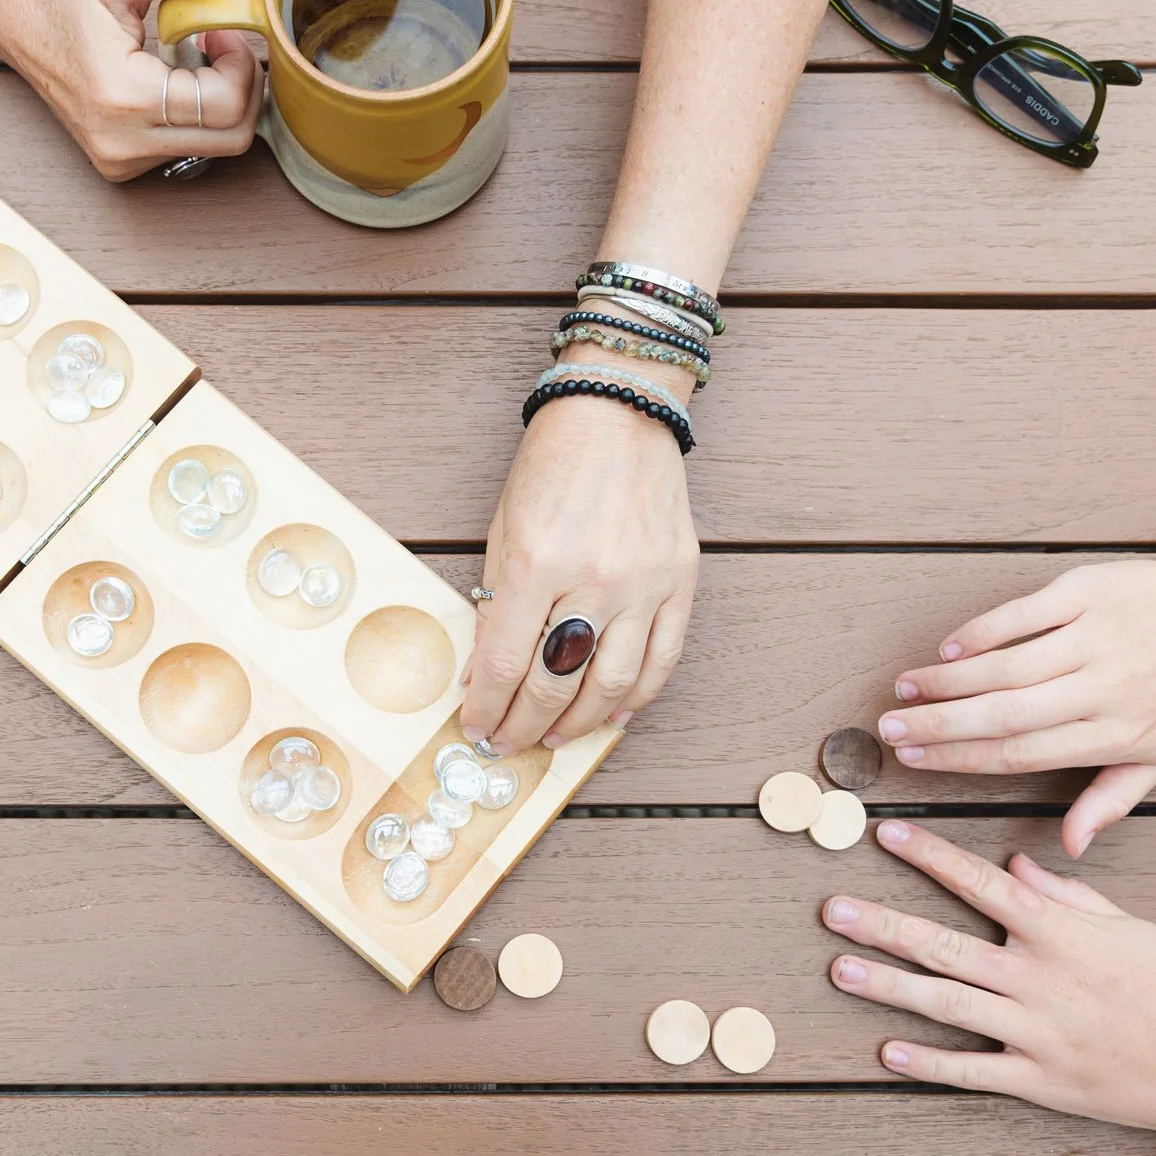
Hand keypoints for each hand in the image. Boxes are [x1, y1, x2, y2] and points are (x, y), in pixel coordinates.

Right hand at [0, 0, 261, 181]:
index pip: (225, 105)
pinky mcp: (122, 165)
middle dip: (240, 84)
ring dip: (221, 100)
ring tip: (190, 57)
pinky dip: (198, 116)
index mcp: (123, 96)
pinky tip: (172, 80)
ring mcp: (122, 160)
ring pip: (217, 146)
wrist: (15, 21)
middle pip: (231, 135)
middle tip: (216, 43)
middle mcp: (123, 141)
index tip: (220, 29)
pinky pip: (190, 149)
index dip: (240, 63)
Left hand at [460, 388, 697, 753]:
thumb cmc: (552, 464)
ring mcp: (645, 582)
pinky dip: (638, 697)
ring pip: (613, 683)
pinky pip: (663, 658)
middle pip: (556, 682)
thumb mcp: (504, 529)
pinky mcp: (680, 580)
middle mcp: (595, 577)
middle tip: (507, 742)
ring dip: (578, 723)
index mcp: (538, 560)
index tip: (475, 725)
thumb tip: (482, 673)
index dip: (486, 705)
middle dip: (524, 724)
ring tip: (553, 737)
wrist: (619, 412)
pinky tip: (614, 715)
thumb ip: (496, 603)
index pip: (504, 660)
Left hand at [821, 820, 1155, 1140]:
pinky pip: (972, 1070)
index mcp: (1059, 933)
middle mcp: (1038, 978)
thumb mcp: (1130, 927)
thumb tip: (1017, 867)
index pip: (980, 884)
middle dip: (883, 925)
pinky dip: (928, 1063)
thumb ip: (1069, 896)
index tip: (886, 834)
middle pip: (945, 945)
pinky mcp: (1038, 1080)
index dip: (929, 857)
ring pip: (945, 1003)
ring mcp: (1034, 1032)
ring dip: (888, 985)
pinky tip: (888, 1052)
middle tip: (832, 909)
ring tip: (840, 968)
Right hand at [874, 554, 1155, 855]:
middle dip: (938, 726)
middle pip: (1004, 713)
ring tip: (906, 691)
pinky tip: (950, 648)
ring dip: (948, 680)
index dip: (962, 760)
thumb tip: (1070, 847)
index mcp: (1117, 733)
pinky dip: (981, 632)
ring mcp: (1095, 636)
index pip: (1023, 753)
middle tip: (889, 732)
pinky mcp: (1088, 592)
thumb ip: (1111, 799)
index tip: (917, 762)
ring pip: (1007, 665)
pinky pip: (1022, 615)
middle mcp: (1104, 688)